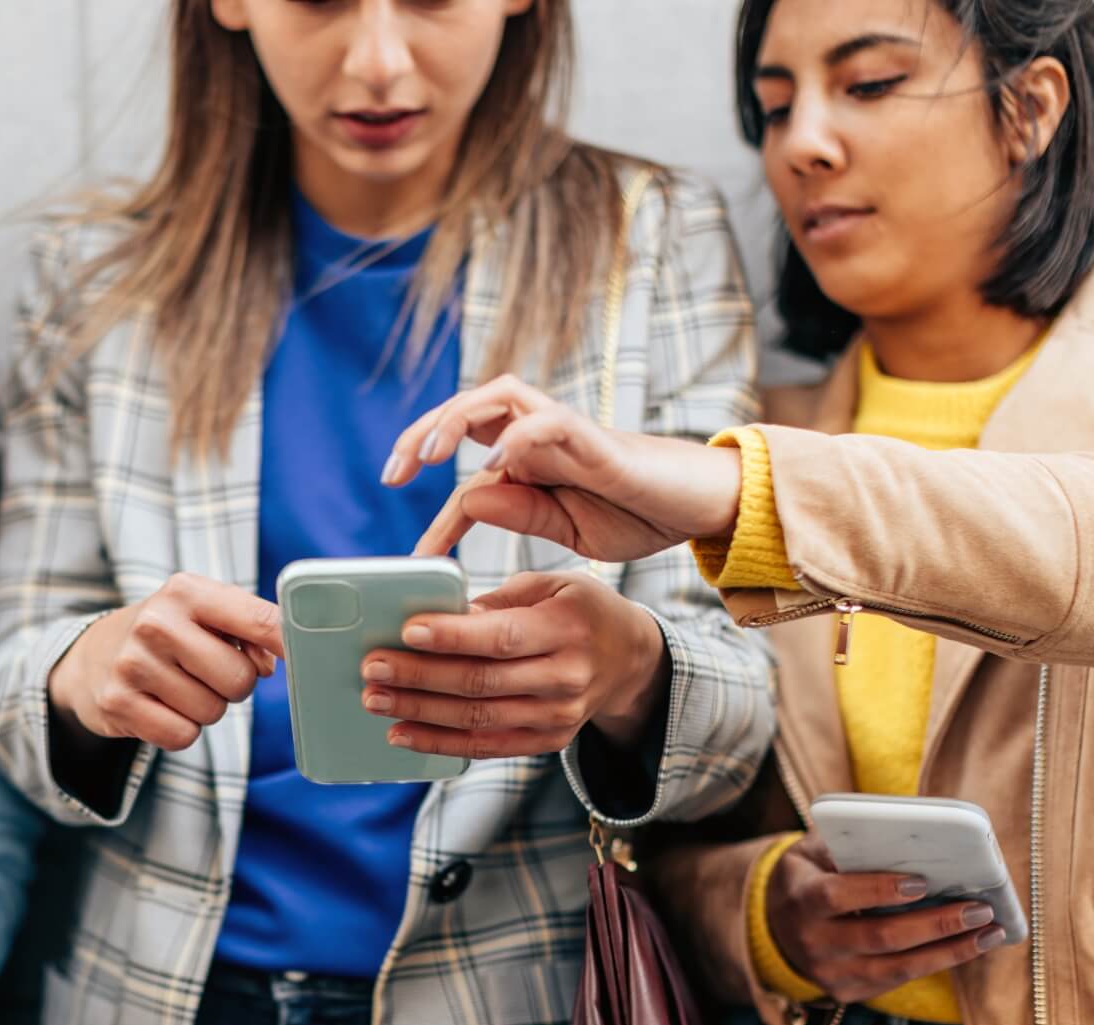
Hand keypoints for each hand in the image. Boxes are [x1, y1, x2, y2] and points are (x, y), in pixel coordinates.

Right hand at [49, 573, 282, 751]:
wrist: (92, 657)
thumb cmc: (169, 634)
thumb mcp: (205, 614)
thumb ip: (249, 630)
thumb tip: (276, 663)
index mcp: (187, 591)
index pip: (260, 620)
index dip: (291, 644)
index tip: (309, 656)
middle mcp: (157, 622)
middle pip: (241, 679)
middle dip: (235, 685)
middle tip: (208, 673)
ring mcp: (133, 664)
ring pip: (213, 712)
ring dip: (206, 708)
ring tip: (179, 686)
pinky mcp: (118, 703)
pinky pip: (182, 736)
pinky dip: (181, 730)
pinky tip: (162, 706)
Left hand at [358, 572, 670, 758]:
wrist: (630, 660)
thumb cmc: (580, 610)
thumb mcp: (552, 585)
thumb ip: (499, 600)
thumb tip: (443, 616)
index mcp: (567, 628)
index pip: (502, 637)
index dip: (453, 636)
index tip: (407, 630)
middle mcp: (566, 677)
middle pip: (481, 682)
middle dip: (420, 676)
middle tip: (373, 667)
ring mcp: (558, 716)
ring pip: (477, 720)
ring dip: (420, 712)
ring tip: (375, 700)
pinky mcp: (548, 741)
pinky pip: (486, 747)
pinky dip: (440, 744)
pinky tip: (402, 734)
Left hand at [383, 375, 742, 562]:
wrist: (700, 506)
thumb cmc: (638, 513)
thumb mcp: (568, 527)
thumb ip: (522, 512)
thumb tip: (470, 496)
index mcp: (529, 461)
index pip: (467, 474)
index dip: (439, 513)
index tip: (417, 558)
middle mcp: (539, 434)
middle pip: (467, 410)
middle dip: (423, 434)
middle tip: (393, 474)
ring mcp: (565, 430)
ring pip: (497, 396)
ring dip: (456, 419)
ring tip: (430, 455)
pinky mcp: (593, 436)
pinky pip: (546, 421)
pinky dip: (515, 438)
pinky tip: (492, 466)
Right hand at [766, 835, 1011, 1002]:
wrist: (773, 927)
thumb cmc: (807, 877)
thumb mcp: (811, 852)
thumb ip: (848, 844)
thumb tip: (908, 837)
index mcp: (801, 898)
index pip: (838, 895)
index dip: (879, 890)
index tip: (922, 882)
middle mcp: (813, 941)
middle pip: (880, 937)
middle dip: (935, 924)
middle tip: (978, 909)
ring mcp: (829, 972)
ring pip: (897, 968)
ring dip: (949, 952)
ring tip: (988, 933)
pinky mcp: (847, 992)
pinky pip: (897, 981)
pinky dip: (935, 964)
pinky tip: (965, 948)